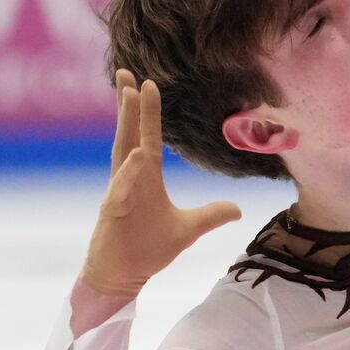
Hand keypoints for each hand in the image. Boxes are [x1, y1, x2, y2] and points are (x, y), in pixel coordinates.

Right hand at [79, 69, 242, 297]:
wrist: (123, 276)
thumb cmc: (148, 249)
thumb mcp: (188, 229)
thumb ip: (211, 215)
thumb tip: (237, 209)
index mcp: (146, 177)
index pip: (148, 137)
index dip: (147, 111)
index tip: (148, 83)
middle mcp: (130, 178)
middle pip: (130, 133)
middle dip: (129, 104)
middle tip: (127, 73)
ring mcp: (119, 192)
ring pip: (122, 151)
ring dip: (126, 123)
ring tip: (130, 94)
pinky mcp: (113, 212)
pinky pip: (121, 189)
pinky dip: (128, 173)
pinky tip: (137, 156)